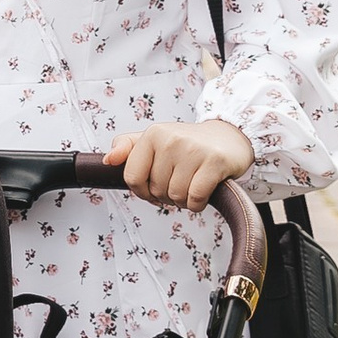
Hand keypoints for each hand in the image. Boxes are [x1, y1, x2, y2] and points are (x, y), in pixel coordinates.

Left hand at [117, 117, 254, 208]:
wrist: (229, 138)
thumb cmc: (187, 144)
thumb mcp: (154, 140)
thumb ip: (127, 147)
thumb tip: (108, 160)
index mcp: (152, 134)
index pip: (132, 177)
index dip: (141, 191)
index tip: (153, 188)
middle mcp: (171, 139)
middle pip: (155, 190)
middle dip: (166, 195)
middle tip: (179, 182)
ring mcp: (193, 150)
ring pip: (175, 196)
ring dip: (183, 200)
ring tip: (191, 185)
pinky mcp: (215, 162)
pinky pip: (195, 199)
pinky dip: (197, 204)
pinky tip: (203, 192)